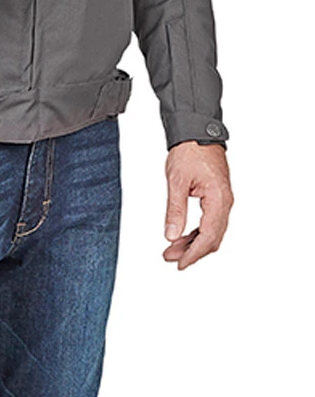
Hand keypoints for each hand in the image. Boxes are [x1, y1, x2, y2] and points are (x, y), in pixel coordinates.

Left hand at [163, 142, 233, 269]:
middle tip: (171, 258)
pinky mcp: (217, 197)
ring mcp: (223, 200)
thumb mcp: (176, 182)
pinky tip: (182, 236)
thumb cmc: (189, 152)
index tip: (180, 264)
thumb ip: (174, 210)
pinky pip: (210, 221)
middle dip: (192, 251)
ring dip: (193, 242)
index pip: (208, 236)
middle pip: (212, 238)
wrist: (197, 133)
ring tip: (172, 249)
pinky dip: (196, 232)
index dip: (194, 253)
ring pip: (212, 231)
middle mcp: (225, 202)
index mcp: (218, 199)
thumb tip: (171, 235)